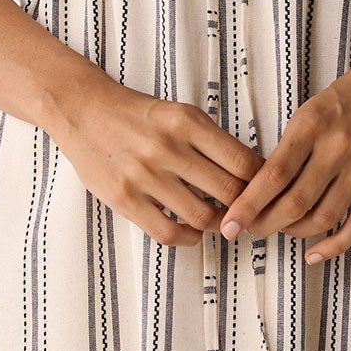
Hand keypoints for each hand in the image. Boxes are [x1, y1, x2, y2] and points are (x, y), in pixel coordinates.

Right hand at [59, 77, 260, 247]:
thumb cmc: (139, 115)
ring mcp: (144, 175)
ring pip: (202, 217)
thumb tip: (252, 175)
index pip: (243, 162)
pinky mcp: (124, 199)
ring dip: (219, 224)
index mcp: (187, 122)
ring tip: (221, 221)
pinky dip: (189, 238)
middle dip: (245, 208)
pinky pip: (168, 233)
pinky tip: (193, 231)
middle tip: (249, 213)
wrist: (84, 111)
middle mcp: (167, 148)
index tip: (266, 192)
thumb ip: (211, 142)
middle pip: (228, 192)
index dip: (262, 183)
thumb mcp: (180, 114)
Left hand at [218, 39, 350, 262]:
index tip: (229, 224)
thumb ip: (293, 146)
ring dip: (296, 233)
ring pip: (324, 216)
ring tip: (282, 232)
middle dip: (266, 225)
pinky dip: (336, 244)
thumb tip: (265, 186)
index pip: (273, 175)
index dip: (249, 205)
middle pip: (295, 202)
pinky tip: (316, 254)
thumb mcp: (313, 109)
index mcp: (312, 125)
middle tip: (249, 232)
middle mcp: (337, 146)